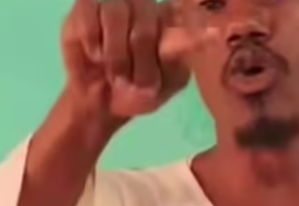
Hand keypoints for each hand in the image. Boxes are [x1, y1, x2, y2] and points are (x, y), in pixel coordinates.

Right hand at [61, 0, 218, 120]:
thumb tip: (211, 33)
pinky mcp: (86, 7)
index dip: (191, 26)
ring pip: (116, 13)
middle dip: (141, 56)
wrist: (100, 102)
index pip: (184, 10)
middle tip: (137, 82)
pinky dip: (93, 43)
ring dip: (116, 53)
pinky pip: (89, 17)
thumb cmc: (138, 92)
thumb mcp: (165, 83)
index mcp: (172, 22)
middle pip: (147, 18)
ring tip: (116, 74)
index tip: (210, 35)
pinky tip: (96, 57)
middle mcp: (146, 5)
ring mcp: (115, 3)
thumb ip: (180, 55)